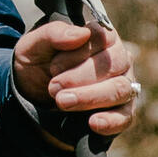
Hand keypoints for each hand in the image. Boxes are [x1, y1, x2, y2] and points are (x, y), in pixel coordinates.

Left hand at [12, 4, 139, 145]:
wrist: (32, 97)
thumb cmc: (37, 64)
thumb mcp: (33, 46)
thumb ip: (54, 33)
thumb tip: (82, 33)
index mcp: (100, 37)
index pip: (102, 38)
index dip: (78, 53)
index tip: (53, 67)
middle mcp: (118, 59)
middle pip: (113, 64)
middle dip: (80, 77)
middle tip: (53, 87)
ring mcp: (123, 85)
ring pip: (119, 89)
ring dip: (89, 97)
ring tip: (62, 102)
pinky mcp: (122, 112)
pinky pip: (125, 117)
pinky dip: (110, 121)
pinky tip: (93, 123)